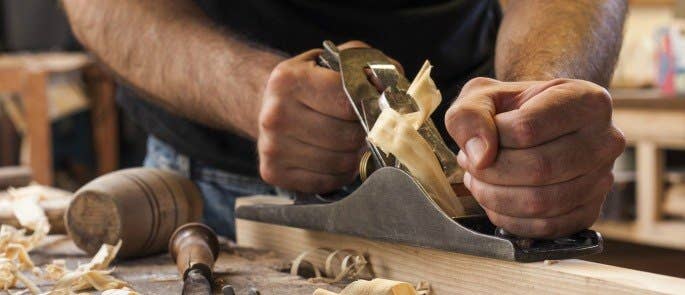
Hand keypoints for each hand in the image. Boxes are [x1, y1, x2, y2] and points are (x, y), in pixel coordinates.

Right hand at [258, 41, 370, 192]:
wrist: (268, 103)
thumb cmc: (311, 82)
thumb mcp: (336, 61)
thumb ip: (369, 67)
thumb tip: (391, 90)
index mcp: (289, 79)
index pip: (348, 102)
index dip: (368, 107)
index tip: (374, 107)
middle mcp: (275, 114)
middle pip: (345, 136)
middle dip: (363, 134)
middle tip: (365, 128)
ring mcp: (271, 146)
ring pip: (339, 162)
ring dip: (354, 155)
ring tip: (352, 143)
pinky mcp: (273, 172)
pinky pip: (326, 181)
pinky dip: (340, 173)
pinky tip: (336, 157)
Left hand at [445, 78, 624, 237]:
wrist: (534, 126)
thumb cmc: (510, 109)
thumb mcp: (481, 95)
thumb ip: (470, 115)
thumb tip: (480, 156)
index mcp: (587, 101)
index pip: (527, 129)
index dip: (491, 140)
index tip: (477, 140)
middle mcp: (606, 140)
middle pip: (538, 169)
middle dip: (491, 172)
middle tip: (471, 165)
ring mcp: (602, 179)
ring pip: (542, 202)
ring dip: (496, 197)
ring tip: (480, 180)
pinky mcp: (590, 211)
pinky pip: (547, 227)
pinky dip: (510, 219)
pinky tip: (495, 200)